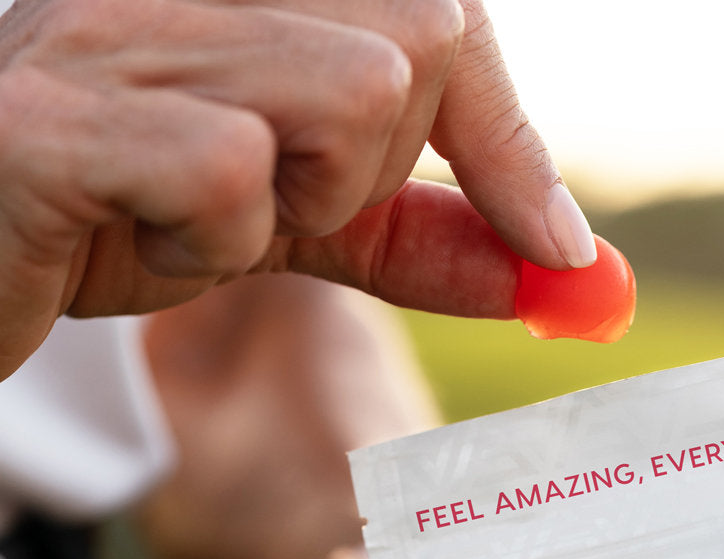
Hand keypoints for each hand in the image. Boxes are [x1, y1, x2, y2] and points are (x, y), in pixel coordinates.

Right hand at [0, 0, 594, 378]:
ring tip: (201, 220)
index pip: (440, 17)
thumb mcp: (291, 225)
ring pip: (349, 92)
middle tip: (280, 207)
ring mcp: (120, 30)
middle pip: (416, 44)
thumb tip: (553, 262)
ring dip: (301, 201)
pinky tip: (137, 239)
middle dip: (380, 171)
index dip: (508, 140)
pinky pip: (231, 169)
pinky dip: (211, 242)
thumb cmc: (115, 223)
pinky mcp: (61, 115)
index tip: (556, 248)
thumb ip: (412, 235)